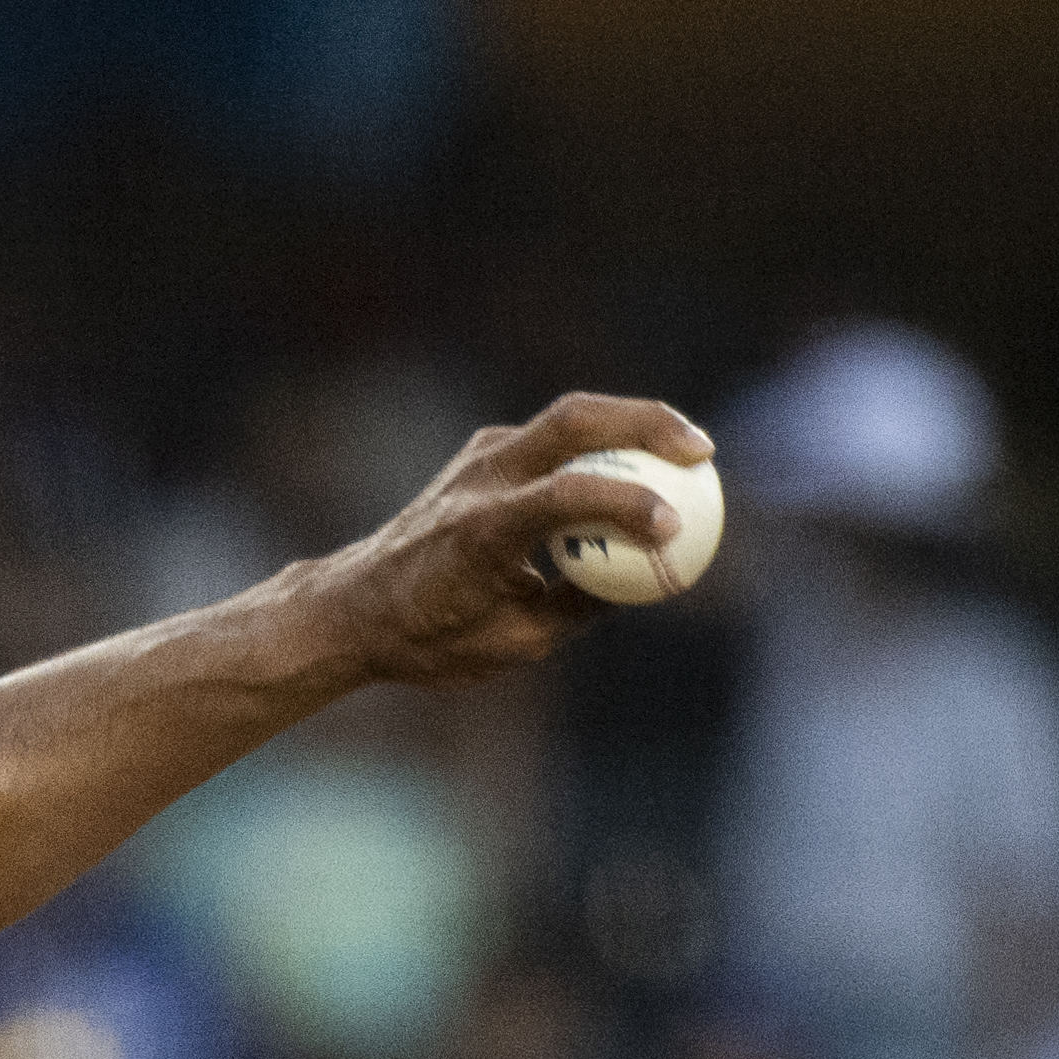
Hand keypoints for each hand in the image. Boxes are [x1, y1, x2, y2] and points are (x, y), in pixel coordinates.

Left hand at [299, 394, 723, 691]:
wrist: (354, 606)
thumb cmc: (430, 636)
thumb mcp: (514, 642)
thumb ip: (581, 607)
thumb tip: (645, 578)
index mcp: (481, 530)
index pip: (565, 497)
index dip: (626, 505)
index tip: (676, 528)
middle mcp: (480, 479)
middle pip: (575, 418)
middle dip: (647, 423)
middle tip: (703, 452)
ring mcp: (480, 456)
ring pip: (569, 417)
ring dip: (632, 423)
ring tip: (688, 451)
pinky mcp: (484, 452)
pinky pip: (556, 437)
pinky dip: (602, 444)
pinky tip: (641, 465)